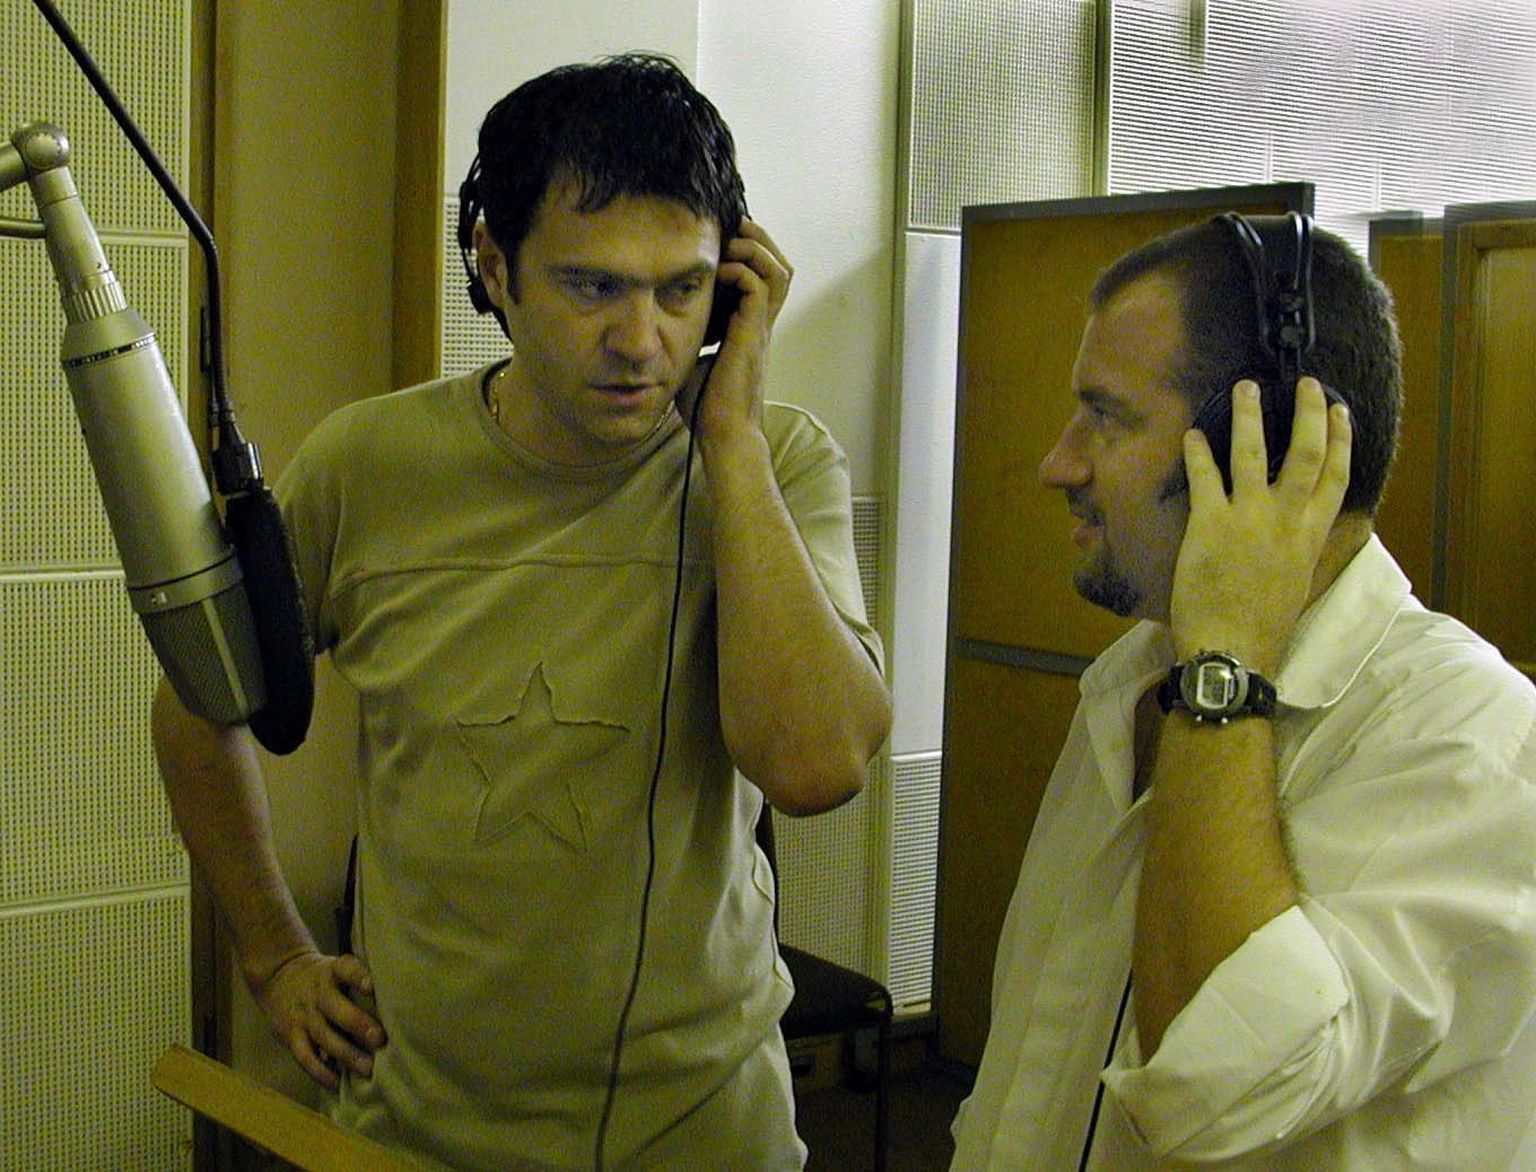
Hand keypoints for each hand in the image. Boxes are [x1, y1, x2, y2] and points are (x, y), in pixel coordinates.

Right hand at [252, 949, 385, 1090]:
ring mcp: (303, 1016)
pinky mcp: (290, 1036)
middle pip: (335, 1007)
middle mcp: (317, 993)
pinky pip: (304, 1057)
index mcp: (332, 971)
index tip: (372, 987)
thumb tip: (401, 998)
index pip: (345, 968)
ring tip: (368, 1068)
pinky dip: (320, 1072)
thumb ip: (362, 979)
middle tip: (379, 1039)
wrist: (279, 976)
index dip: (358, 976)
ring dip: (346, 1054)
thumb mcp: (339, 967)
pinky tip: (337, 1083)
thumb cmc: (326, 978)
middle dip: (358, 1023)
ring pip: (323, 1035)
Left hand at [684, 218, 793, 445]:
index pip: (762, 279)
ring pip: (778, 270)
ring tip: (730, 242)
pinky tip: (719, 272)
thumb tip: (655, 329)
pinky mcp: (752, 334)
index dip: (749, 254)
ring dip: (755, 248)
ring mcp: (759, 328)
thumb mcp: (688, 362)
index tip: (721, 240)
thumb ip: (683, 341)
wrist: (722, 433)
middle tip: (732, 226)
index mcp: (748, 329)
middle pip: (780, 266)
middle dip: (759, 239)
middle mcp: (759, 324)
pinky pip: (758, 286)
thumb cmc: (706, 408)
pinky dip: (741, 270)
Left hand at [1170, 377, 1351, 675]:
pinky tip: (1193, 433)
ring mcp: (1248, 519)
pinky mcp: (1210, 525)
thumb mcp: (1297, 583)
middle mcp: (1286, 521)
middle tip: (1303, 382)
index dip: (1340, 440)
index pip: (1336, 477)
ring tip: (1245, 387)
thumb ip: (1301, 548)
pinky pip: (1205, 476)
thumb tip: (1304, 530)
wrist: (1233, 651)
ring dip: (1250, 416)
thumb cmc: (1263, 627)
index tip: (1339, 411)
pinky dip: (1199, 452)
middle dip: (1307, 413)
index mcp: (1311, 536)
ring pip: (1254, 453)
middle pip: (1306, 453)